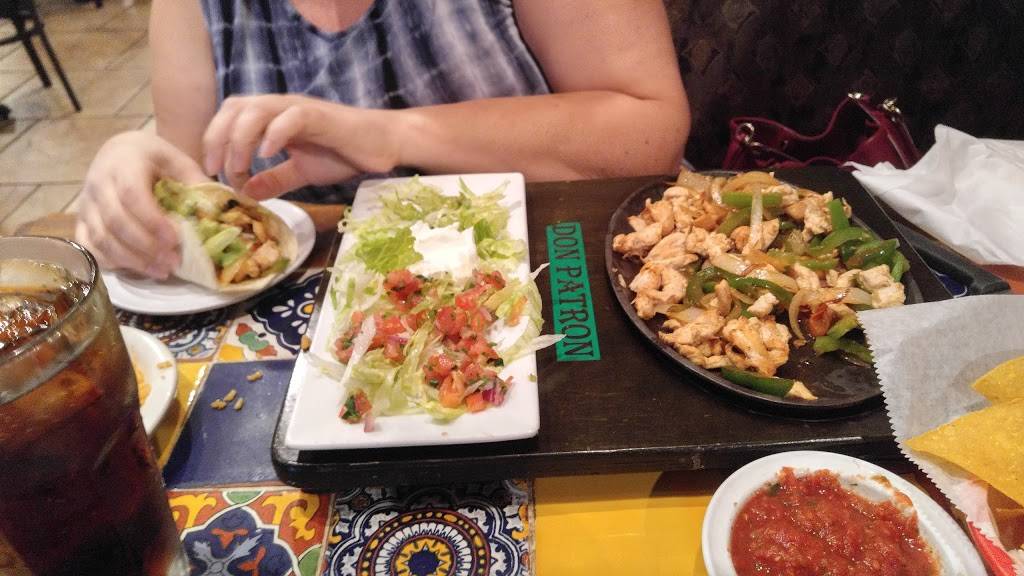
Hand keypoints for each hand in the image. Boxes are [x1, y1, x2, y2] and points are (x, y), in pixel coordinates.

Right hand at [75, 131, 208, 277]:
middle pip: (115, 221)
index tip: (175, 239)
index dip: (152, 220)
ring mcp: (86, 204)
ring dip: (132, 259)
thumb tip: (215, 211)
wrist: (119, 152)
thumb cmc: (153, 159)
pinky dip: (110, 262)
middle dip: (146, 246)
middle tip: (173, 261)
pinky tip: (137, 269)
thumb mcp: (176, 159)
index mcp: (124, 163)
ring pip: (101, 238)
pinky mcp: (82, 220)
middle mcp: (98, 183)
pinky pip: (89, 246)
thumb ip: (194, 181)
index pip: (132, 194)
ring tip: (162, 271)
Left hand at [201, 95, 404, 198]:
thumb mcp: (301, 172)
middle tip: (217, 172)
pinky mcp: (320, 116)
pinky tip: (268, 155)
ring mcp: (299, 109)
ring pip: (256, 110)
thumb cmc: (344, 154)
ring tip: (240, 168)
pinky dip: (274, 133)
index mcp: (272, 117)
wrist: (383, 143)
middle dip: (218, 139)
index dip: (213, 140)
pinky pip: (290, 117)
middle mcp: (280, 106)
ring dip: (240, 139)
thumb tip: (246, 193)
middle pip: (234, 108)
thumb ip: (274, 180)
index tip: (212, 174)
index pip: (229, 116)